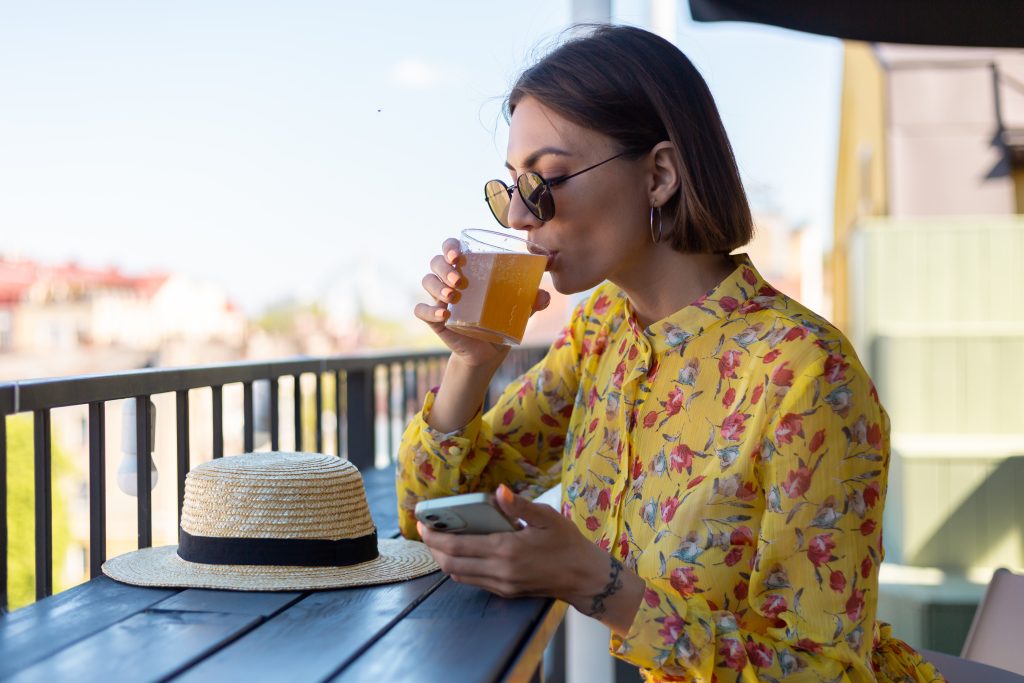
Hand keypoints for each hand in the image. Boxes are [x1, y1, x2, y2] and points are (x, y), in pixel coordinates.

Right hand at [414, 238, 550, 368]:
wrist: (488, 352)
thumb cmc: (500, 321)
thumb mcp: (519, 310)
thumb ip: (532, 301)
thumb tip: (545, 294)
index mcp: (468, 271)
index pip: (451, 248)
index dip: (451, 246)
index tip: (460, 254)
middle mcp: (450, 281)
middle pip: (435, 262)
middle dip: (444, 266)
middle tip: (460, 278)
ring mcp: (440, 299)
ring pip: (427, 281)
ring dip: (437, 284)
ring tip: (453, 295)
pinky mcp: (435, 320)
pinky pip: (421, 310)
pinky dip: (429, 310)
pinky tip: (444, 313)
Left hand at [416, 485, 643, 633]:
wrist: (585, 578)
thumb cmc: (568, 544)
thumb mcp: (548, 517)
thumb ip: (520, 505)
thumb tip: (498, 490)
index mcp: (507, 550)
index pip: (457, 546)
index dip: (434, 536)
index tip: (421, 523)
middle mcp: (500, 572)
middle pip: (451, 564)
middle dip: (433, 548)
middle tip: (426, 530)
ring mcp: (501, 585)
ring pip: (459, 575)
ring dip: (444, 559)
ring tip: (439, 539)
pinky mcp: (505, 592)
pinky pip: (473, 581)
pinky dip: (460, 567)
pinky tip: (462, 551)